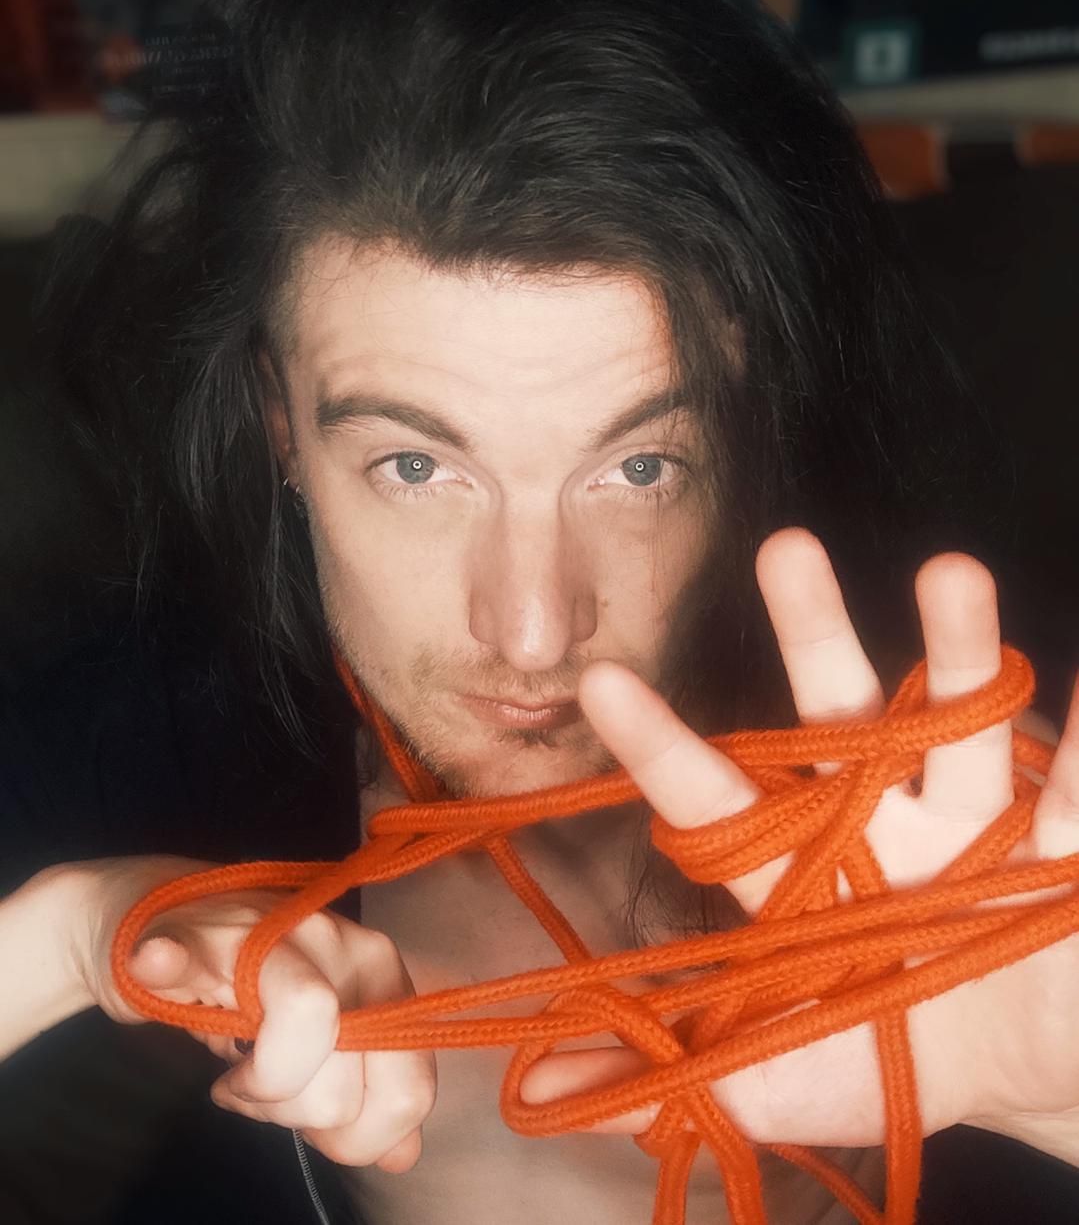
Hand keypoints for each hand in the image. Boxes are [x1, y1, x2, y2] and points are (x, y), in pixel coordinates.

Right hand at [69, 854, 435, 1170]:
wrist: (180, 920)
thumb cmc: (260, 990)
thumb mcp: (331, 1046)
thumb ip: (372, 1094)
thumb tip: (403, 1154)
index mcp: (383, 973)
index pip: (408, 1089)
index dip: (359, 1136)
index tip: (316, 1123)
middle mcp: (341, 942)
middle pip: (341, 1088)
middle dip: (294, 1114)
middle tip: (264, 1088)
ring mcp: (267, 930)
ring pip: (290, 1049)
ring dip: (245, 1089)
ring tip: (231, 1065)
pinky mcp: (194, 931)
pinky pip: (185, 955)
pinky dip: (168, 964)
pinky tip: (155, 962)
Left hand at [522, 528, 1078, 1152]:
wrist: (1031, 1075)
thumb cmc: (896, 1054)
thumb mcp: (781, 1076)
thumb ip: (681, 1075)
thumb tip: (551, 1083)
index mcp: (804, 872)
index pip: (721, 803)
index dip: (662, 748)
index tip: (601, 681)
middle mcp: (880, 822)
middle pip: (840, 718)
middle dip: (813, 632)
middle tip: (784, 549)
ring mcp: (973, 823)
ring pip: (959, 725)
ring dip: (956, 650)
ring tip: (949, 573)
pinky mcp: (1061, 845)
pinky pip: (1076, 788)